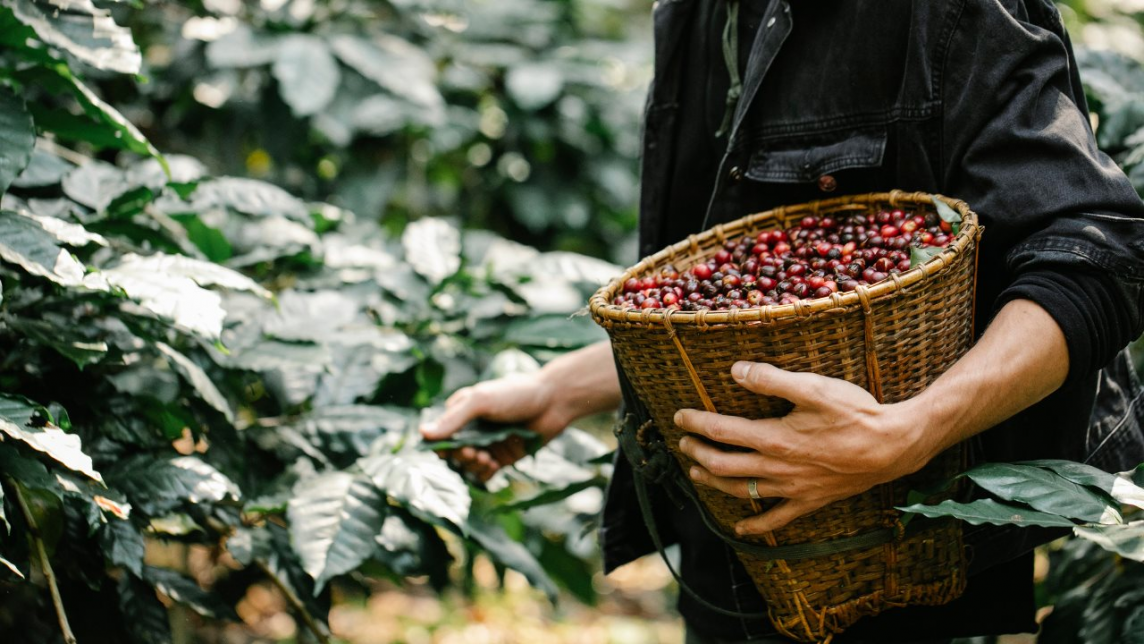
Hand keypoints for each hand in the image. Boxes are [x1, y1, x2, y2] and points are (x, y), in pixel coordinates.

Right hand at [420, 373, 570, 481]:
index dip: (441, 446)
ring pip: (469, 465)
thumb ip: (454, 419)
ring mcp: (488, 444)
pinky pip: (486, 473)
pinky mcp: (503, 457)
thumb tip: (423, 433)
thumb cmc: (515, 393)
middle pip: (454, 453)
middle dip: (460, 456)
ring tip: (487, 459)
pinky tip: (493, 465)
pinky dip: (485, 474)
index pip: (440, 435)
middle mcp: (473, 430)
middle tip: (475, 453)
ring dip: (473, 466)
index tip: (450, 449)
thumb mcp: (481, 400)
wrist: (553, 401)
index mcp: (462, 412)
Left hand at [675, 361, 929, 535]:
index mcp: (774, 438)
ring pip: (743, 491)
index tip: (679, 417)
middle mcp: (778, 468)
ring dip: (715, 483)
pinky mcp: (810, 501)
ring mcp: (793, 488)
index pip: (722, 431)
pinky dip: (755, 526)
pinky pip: (776, 520)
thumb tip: (735, 370)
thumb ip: (771, 379)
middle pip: (724, 464)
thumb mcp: (813, 387)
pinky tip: (740, 527)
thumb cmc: (855, 413)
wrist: (893, 446)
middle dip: (698, 454)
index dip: (697, 423)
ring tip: (696, 474)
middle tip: (683, 444)